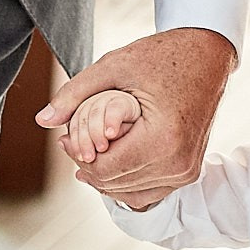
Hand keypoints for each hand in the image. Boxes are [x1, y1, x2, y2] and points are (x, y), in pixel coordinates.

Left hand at [36, 27, 235, 207]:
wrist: (207, 56)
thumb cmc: (162, 56)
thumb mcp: (114, 67)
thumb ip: (75, 94)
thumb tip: (42, 120)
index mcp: (162, 140)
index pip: (104, 168)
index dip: (78, 156)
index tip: (64, 139)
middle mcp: (178, 164)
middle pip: (114, 183)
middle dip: (88, 165)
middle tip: (70, 142)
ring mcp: (186, 172)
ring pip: (129, 193)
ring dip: (106, 176)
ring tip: (89, 149)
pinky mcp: (188, 173)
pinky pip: (147, 192)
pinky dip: (125, 180)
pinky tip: (109, 159)